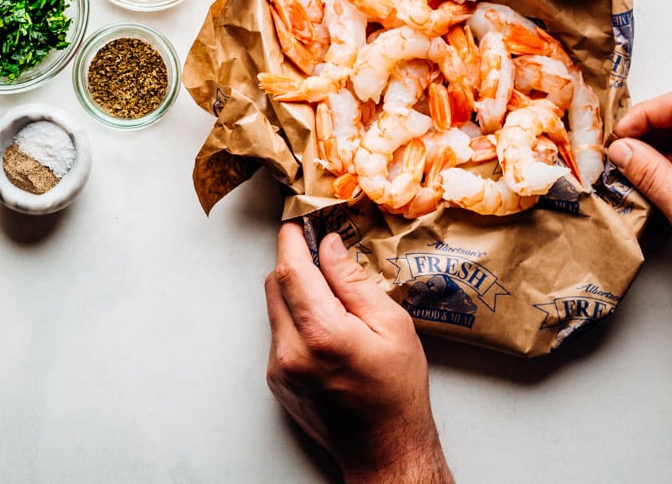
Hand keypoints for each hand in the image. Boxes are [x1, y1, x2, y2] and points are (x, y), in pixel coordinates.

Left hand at [264, 223, 452, 483]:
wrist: (384, 449)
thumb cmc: (397, 391)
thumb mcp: (392, 326)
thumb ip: (353, 281)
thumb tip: (328, 245)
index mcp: (322, 334)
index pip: (291, 270)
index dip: (291, 240)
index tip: (298, 222)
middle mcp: (290, 351)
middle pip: (275, 284)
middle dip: (294, 263)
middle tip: (320, 253)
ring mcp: (278, 367)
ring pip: (274, 307)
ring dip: (295, 292)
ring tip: (332, 299)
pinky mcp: (275, 379)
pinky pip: (278, 332)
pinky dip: (295, 319)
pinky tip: (326, 330)